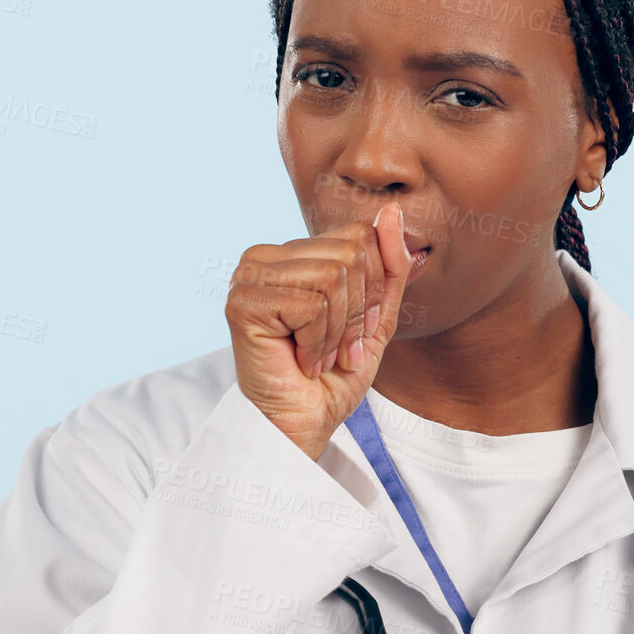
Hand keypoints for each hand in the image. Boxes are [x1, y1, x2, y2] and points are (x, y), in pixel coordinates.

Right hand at [224, 201, 411, 460]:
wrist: (304, 423)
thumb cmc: (334, 375)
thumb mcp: (376, 315)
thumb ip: (388, 264)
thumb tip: (391, 210)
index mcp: (293, 252)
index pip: (359, 235)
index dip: (371, 289)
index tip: (353, 329)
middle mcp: (265, 255)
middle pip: (350, 252)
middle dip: (357, 312)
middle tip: (336, 348)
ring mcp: (249, 275)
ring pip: (333, 276)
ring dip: (338, 331)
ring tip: (319, 355)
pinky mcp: (242, 301)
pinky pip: (312, 304)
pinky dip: (319, 342)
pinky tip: (301, 360)